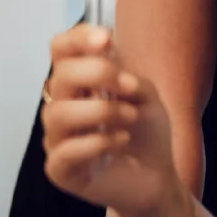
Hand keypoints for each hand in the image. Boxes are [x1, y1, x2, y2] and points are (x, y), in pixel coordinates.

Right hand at [42, 24, 178, 216]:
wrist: (158, 177)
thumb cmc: (146, 134)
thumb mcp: (146, 97)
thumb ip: (126, 76)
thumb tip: (107, 54)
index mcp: (80, 84)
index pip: (60, 50)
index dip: (77, 39)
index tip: (106, 39)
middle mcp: (63, 107)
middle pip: (59, 77)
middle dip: (97, 74)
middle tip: (130, 88)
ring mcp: (58, 139)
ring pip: (58, 114)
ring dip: (102, 110)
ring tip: (131, 118)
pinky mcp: (61, 170)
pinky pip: (65, 151)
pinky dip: (97, 142)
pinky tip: (121, 140)